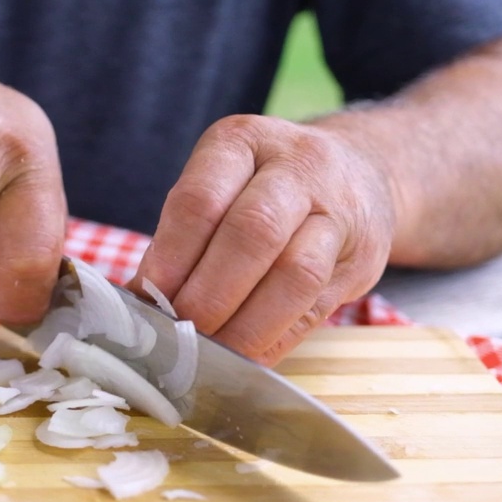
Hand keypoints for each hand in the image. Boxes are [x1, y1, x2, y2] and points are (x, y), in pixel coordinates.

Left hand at [131, 115, 394, 364]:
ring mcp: (339, 211)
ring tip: (211, 354)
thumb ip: (182, 236)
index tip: (149, 298)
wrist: (361, 173)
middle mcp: (299, 166)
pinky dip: (276, 340)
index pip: (202, 199)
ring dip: (247, 325)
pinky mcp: (362, 259)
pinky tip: (246, 360)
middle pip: (253, 232)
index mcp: (243, 142)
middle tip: (179, 333)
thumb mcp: (221, 184)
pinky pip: (317, 307)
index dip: (172, 256)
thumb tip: (138, 301)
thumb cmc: (265, 186)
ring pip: (296, 273)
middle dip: (209, 294)